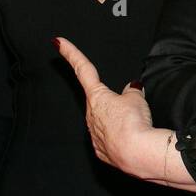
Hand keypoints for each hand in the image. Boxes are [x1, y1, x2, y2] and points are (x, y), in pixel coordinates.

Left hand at [54, 36, 154, 174]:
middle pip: (102, 102)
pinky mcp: (102, 151)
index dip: (71, 54)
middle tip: (134, 111)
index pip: (83, 69)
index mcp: (97, 96)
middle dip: (116, 104)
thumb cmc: (134, 124)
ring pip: (108, 122)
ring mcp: (94, 135)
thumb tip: (132, 89)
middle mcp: (91, 115)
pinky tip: (132, 140)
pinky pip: (112, 139)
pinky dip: (122, 138)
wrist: (137, 154)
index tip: (58, 42)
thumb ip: (132, 92)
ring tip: (137, 127)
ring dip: (121, 122)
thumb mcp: (138, 99)